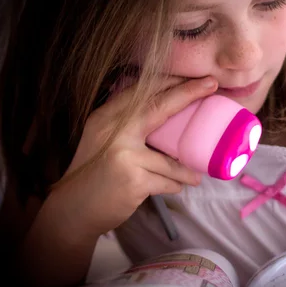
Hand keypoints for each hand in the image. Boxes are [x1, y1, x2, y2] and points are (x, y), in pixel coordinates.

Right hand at [45, 76, 217, 239]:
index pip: (142, 91)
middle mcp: (114, 131)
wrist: (73, 209)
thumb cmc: (96, 173)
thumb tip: (170, 112)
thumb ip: (128, 125)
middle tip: (212, 86)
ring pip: (170, 159)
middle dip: (188, 93)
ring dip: (186, 170)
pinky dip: (174, 186)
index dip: (171, 81)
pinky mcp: (134, 180)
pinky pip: (167, 181)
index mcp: (107, 118)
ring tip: (195, 175)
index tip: (195, 76)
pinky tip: (175, 188)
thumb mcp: (104, 140)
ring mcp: (124, 155)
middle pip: (158, 107)